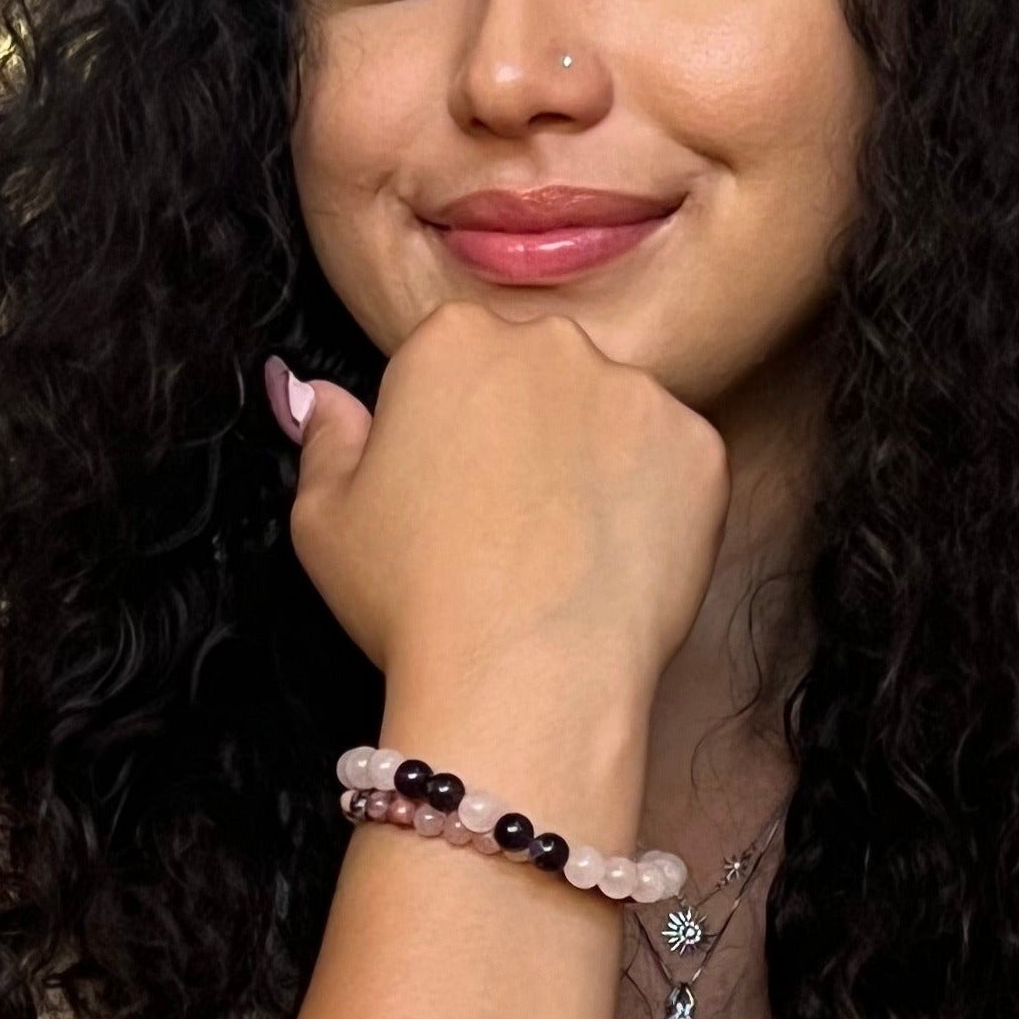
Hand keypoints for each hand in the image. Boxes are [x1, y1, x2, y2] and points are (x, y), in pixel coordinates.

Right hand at [273, 305, 727, 688]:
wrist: (525, 680)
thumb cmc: (411, 600)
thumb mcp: (323, 519)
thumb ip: (325, 436)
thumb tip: (318, 395)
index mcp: (453, 338)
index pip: (450, 359)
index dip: (444, 429)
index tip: (444, 490)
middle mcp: (552, 342)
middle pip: (535, 375)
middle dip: (523, 430)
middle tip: (503, 523)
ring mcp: (637, 393)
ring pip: (609, 414)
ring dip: (591, 461)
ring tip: (560, 549)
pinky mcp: (700, 449)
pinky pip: (672, 462)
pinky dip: (651, 502)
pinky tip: (612, 560)